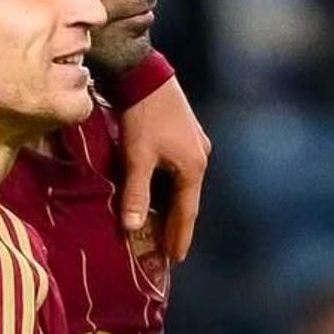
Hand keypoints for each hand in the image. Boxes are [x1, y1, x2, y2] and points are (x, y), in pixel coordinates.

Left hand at [117, 75, 209, 262]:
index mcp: (193, 166)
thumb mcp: (137, 157)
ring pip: (182, 185)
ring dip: (172, 205)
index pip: (187, 211)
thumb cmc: (142, 116)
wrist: (144, 74)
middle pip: (187, 199)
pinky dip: (168, 187)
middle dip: (177, 224)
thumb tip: (133, 228)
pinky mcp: (185, 134)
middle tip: (167, 248)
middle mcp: (200, 157)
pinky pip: (178, 171)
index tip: (176, 258)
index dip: (180, 236)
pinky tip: (157, 193)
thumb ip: (136, 193)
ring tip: (161, 225)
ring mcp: (195, 144)